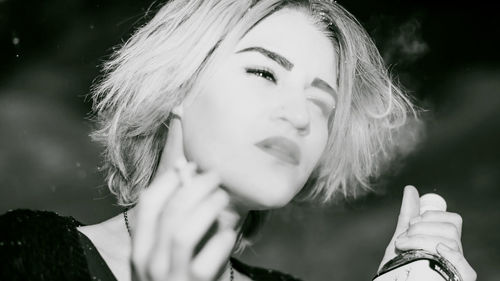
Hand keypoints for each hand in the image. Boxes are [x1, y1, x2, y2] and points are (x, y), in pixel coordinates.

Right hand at [130, 160, 237, 280]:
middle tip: (215, 176)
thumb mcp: (170, 254)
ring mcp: (170, 277)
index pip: (147, 204)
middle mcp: (150, 263)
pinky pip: (207, 258)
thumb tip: (193, 179)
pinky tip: (229, 233)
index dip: (170, 179)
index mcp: (140, 249)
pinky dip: (221, 240)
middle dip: (195, 187)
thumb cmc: (183, 278)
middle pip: (170, 212)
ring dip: (207, 208)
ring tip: (223, 198)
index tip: (189, 165)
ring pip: (183, 232)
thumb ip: (179, 222)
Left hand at [379, 185, 476, 280]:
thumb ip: (408, 216)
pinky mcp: (459, 279)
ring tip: (404, 248)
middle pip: (451, 229)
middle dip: (422, 228)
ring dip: (421, 240)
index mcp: (444, 241)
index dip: (430, 216)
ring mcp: (456, 267)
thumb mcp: (402, 238)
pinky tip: (437, 251)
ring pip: (452, 243)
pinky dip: (451, 256)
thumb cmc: (400, 266)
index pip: (452, 220)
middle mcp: (453, 254)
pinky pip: (465, 268)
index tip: (411, 223)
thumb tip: (410, 189)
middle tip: (405, 237)